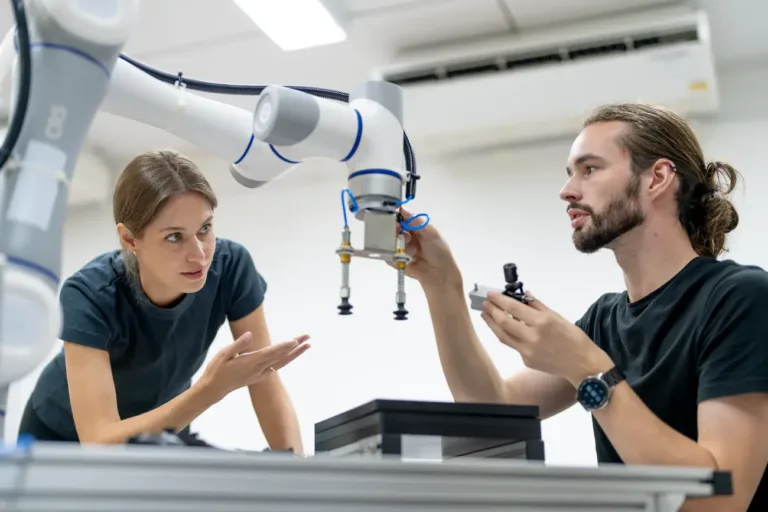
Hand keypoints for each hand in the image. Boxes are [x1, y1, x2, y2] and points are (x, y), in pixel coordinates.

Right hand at [199, 332, 309, 400]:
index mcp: (250, 361)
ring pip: (281, 362)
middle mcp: (258, 368)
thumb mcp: (223, 354)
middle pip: (281, 356)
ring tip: (305, 345)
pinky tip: (288, 357)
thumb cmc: (217, 369)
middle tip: (308, 338)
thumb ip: (238, 345)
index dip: (283, 347)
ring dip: (294, 354)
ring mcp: (260, 373)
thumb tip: (250, 335)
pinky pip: (275, 368)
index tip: (295, 341)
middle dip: (295, 347)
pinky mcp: (258, 376)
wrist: (214, 389)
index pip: (271, 352)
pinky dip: (284, 361)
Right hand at [393, 207, 461, 288]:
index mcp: (417, 229)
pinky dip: (390, 257)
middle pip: (395, 230)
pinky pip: (389, 257)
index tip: (394, 218)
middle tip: (402, 235)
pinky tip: (397, 258)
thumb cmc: (438, 252)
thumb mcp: (430, 233)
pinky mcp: (398, 262)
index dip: (397, 217)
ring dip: (398, 245)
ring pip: (391, 243)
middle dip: (396, 231)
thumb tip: (402, 208)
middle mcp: (409, 238)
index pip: (403, 219)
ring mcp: (402, 250)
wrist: (440, 275)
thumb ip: (416, 222)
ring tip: (409, 251)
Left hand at [481, 291, 612, 385]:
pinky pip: (513, 345)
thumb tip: (523, 294)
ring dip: (492, 323)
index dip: (499, 300)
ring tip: (486, 314)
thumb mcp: (557, 317)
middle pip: (503, 322)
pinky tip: (503, 328)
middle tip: (485, 303)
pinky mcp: (526, 361)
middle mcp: (532, 337)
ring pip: (502, 336)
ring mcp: (527, 351)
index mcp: (541, 322)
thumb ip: (537, 306)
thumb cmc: (573, 338)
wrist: (582, 364)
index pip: (513, 308)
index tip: (491, 294)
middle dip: (491, 310)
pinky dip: (507, 335)